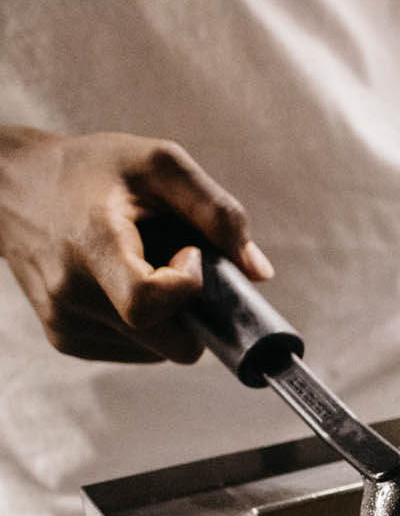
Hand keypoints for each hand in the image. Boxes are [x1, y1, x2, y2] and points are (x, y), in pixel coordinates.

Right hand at [0, 128, 271, 363]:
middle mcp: (72, 294)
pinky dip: (146, 324)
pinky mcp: (65, 339)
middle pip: (172, 344)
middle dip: (193, 311)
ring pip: (159, 351)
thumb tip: (258, 273)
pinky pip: (136, 350)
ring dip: (169, 316)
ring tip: (141, 264)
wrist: (12, 188)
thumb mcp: (158, 164)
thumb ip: (217, 211)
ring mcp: (65, 323)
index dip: (186, 286)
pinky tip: (121, 282)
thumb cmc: (92, 171)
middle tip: (178, 263)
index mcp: (92, 246)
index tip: (188, 252)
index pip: (149, 303)